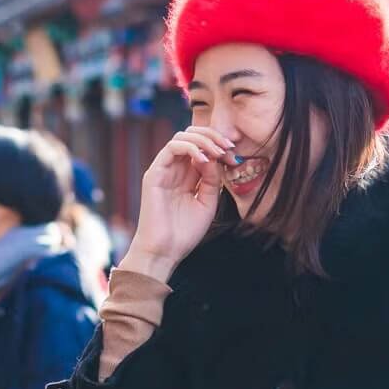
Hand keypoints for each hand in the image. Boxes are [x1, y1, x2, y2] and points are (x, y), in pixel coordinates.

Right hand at [119, 126, 235, 280]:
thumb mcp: (207, 202)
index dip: (219, 145)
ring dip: (203, 140)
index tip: (234, 153)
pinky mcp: (154, 174)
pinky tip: (203, 160)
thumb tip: (214, 157)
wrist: (165, 252)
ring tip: (218, 152)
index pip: (202, 148)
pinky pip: (171, 148)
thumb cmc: (185, 232)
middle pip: (192, 136)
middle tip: (228, 147)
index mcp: (187, 176)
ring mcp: (164, 170)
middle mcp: (175, 170)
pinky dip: (189, 148)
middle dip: (213, 137)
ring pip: (181, 137)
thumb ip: (212, 179)